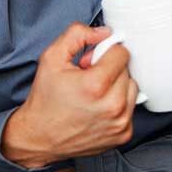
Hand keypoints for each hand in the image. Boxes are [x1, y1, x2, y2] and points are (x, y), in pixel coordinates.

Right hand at [1, 23, 138, 167]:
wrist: (39, 138)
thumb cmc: (45, 99)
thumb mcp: (51, 58)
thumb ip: (77, 35)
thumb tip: (104, 33)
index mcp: (96, 86)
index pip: (121, 53)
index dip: (103, 52)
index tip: (89, 62)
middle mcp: (112, 107)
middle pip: (127, 70)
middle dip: (110, 69)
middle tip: (88, 78)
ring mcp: (120, 123)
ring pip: (132, 87)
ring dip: (117, 86)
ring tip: (94, 93)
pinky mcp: (123, 134)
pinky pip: (131, 107)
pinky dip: (118, 104)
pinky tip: (99, 107)